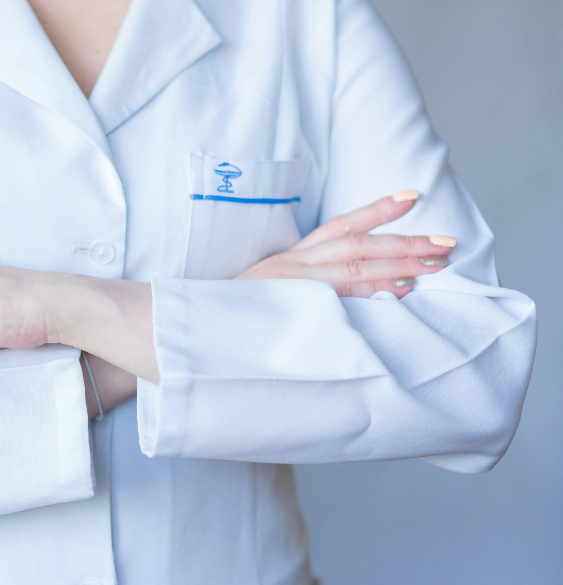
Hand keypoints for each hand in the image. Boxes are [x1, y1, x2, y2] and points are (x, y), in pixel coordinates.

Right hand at [235, 191, 455, 296]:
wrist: (193, 332)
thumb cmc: (235, 318)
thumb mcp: (270, 295)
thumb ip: (311, 290)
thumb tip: (366, 292)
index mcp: (289, 260)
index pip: (338, 226)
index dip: (376, 210)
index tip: (412, 196)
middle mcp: (291, 267)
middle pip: (355, 245)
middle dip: (403, 241)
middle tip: (445, 242)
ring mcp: (290, 288)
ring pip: (352, 269)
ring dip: (396, 266)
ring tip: (432, 266)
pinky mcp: (288, 309)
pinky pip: (336, 302)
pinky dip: (369, 298)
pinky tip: (398, 297)